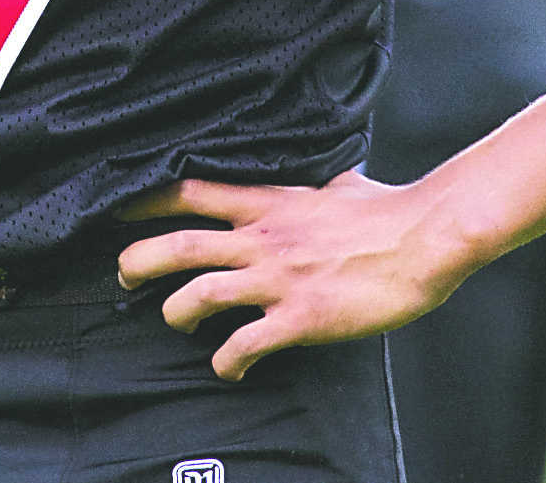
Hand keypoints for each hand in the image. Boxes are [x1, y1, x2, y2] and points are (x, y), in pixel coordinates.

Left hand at [115, 169, 467, 381]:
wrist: (423, 240)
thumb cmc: (388, 211)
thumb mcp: (341, 182)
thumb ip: (318, 184)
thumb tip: (325, 177)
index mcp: (271, 202)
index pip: (194, 192)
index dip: (150, 200)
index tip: (123, 208)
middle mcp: (264, 238)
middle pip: (182, 244)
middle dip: (140, 258)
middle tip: (121, 271)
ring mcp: (279, 279)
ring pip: (201, 294)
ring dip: (175, 312)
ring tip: (172, 320)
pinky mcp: (300, 318)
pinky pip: (245, 344)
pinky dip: (227, 361)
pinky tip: (229, 368)